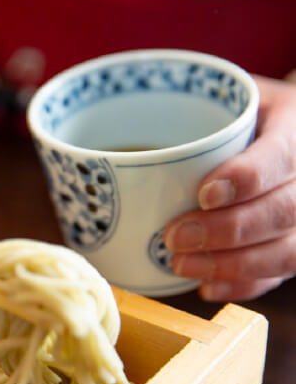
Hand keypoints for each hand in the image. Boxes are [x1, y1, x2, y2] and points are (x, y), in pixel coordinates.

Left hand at [165, 75, 295, 300]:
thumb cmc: (234, 111)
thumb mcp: (216, 95)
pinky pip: (280, 273)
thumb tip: (106, 148)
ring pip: (288, 250)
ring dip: (232, 265)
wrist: (277, 127)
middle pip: (286, 210)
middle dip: (228, 231)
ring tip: (180, 265)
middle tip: (175, 237)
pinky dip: (243, 285)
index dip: (248, 178)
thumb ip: (182, 111)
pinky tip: (206, 287)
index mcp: (294, 123)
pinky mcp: (295, 239)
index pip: (282, 154)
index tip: (204, 194)